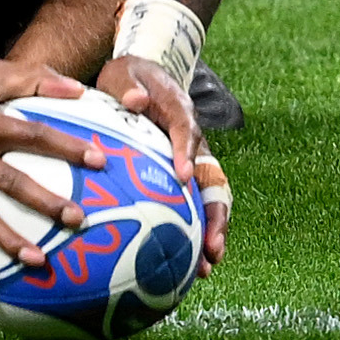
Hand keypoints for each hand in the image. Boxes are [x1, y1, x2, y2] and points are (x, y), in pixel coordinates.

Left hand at [97, 53, 233, 271]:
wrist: (139, 80)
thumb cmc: (128, 78)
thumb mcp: (123, 72)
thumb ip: (128, 85)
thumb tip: (134, 99)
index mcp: (180, 111)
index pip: (187, 131)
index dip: (186, 153)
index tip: (183, 175)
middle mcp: (194, 141)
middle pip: (213, 179)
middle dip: (216, 213)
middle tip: (212, 244)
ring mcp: (192, 162)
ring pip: (209, 201)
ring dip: (211, 233)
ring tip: (207, 266)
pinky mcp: (183, 177)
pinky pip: (193, 207)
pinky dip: (194, 234)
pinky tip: (188, 265)